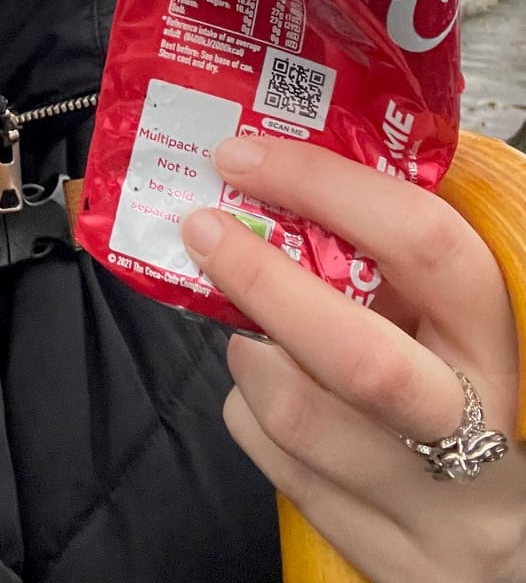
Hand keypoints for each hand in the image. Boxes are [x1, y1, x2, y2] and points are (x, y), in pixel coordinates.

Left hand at [180, 136, 525, 582]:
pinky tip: (268, 394)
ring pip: (303, 420)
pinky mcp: (386, 557)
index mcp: (499, 342)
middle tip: (204, 230)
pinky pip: (285, 473)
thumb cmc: (468, 395)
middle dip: (265, 281)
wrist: (514, 547)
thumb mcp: (459, 326)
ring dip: (251, 358)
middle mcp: (476, 429)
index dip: (327, 188)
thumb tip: (296, 179)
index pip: (425, 245)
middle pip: (360, 355)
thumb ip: (404, 267)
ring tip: (248, 332)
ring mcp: (432, 506)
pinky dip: (253, 416)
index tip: (248, 157)